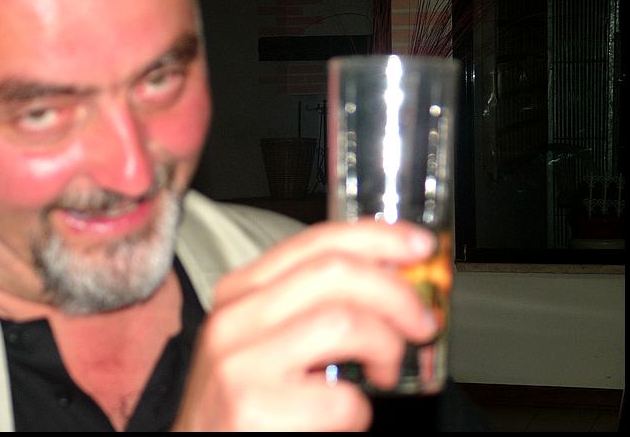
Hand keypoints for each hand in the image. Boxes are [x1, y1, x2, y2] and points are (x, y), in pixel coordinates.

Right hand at [172, 219, 438, 430]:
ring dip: (385, 346)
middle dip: (395, 292)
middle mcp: (234, 317)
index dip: (376, 237)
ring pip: (343, 322)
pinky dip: (362, 410)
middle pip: (334, 271)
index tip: (418, 246)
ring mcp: (239, 363)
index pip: (315, 242)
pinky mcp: (252, 409)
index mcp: (239, 291)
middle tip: (421, 323)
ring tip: (386, 371)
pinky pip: (341, 398)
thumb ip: (308, 304)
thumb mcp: (264, 337)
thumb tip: (388, 280)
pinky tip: (349, 418)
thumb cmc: (245, 400)